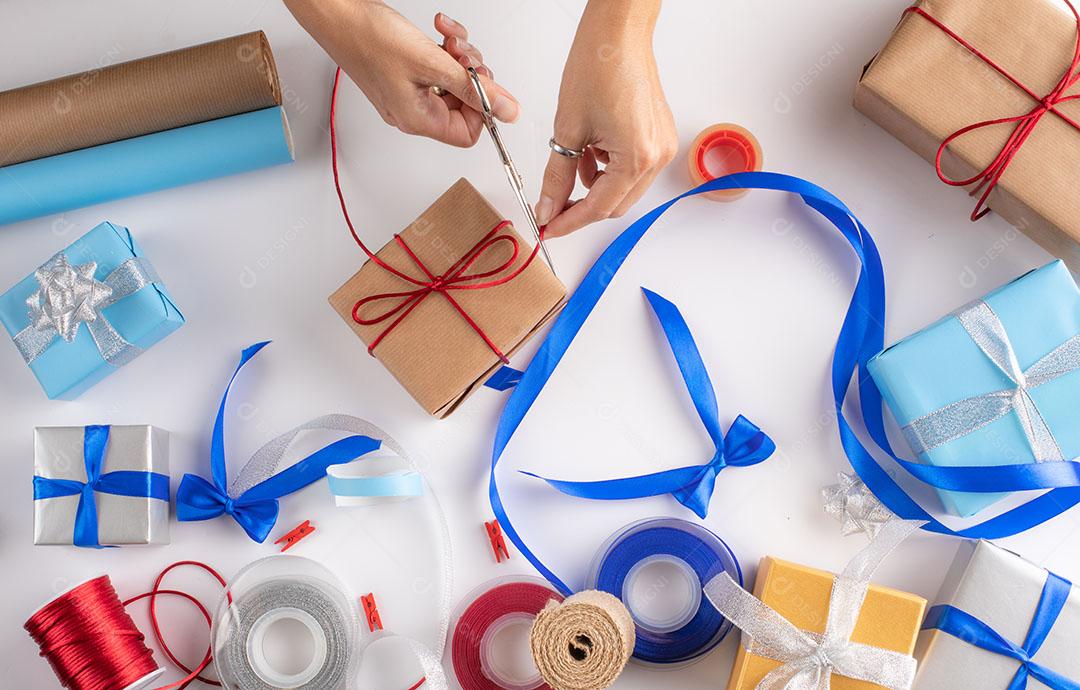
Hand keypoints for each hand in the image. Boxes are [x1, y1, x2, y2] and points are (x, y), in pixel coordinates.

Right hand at [284, 0, 518, 145]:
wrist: (337, 13)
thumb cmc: (369, 39)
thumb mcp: (432, 63)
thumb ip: (474, 89)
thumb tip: (507, 111)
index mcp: (417, 119)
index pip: (468, 133)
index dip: (482, 108)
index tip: (483, 82)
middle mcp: (413, 111)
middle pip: (464, 104)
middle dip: (472, 75)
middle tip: (462, 54)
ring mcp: (409, 91)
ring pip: (454, 80)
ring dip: (459, 56)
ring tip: (449, 38)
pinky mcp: (407, 72)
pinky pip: (439, 66)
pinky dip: (445, 47)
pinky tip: (438, 31)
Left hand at [536, 0, 675, 236]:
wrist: (619, 33)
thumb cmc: (598, 66)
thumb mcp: (568, 129)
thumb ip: (557, 176)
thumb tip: (548, 208)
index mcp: (637, 157)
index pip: (599, 208)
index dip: (569, 222)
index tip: (547, 229)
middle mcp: (657, 156)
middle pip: (615, 205)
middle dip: (582, 209)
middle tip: (551, 207)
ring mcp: (663, 147)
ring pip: (623, 189)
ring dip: (595, 187)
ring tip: (571, 164)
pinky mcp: (660, 136)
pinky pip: (632, 169)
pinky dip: (608, 170)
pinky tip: (590, 152)